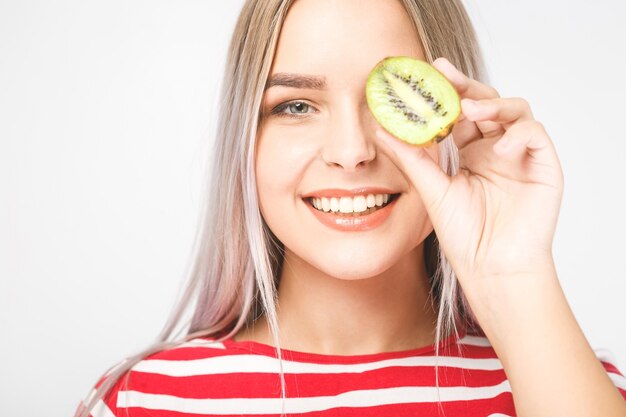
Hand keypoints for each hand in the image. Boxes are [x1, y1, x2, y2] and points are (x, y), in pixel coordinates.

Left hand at [375, 57, 563, 293]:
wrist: (491, 268)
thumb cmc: (465, 235)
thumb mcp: (432, 190)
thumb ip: (411, 159)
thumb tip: (381, 130)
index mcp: (471, 153)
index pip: (460, 113)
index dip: (445, 93)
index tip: (425, 75)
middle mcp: (496, 149)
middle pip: (486, 103)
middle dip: (466, 87)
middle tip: (444, 74)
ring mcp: (520, 156)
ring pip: (514, 110)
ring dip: (492, 104)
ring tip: (469, 109)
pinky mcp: (544, 166)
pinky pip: (536, 134)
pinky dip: (519, 132)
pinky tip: (500, 145)